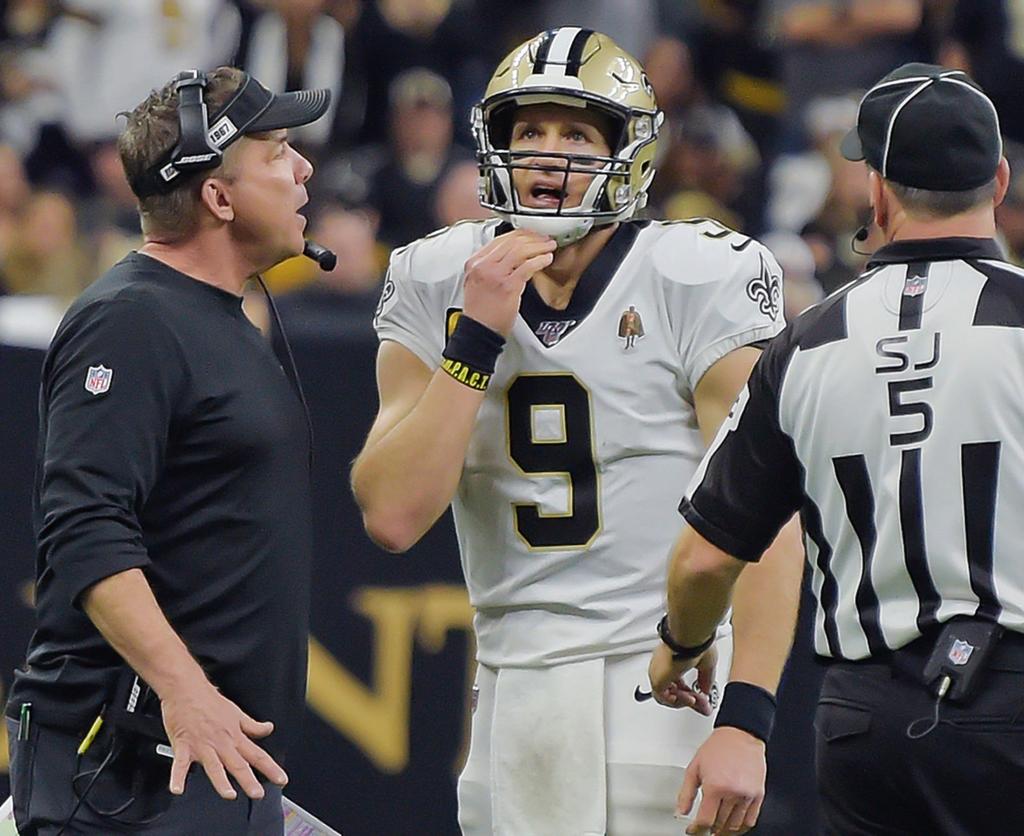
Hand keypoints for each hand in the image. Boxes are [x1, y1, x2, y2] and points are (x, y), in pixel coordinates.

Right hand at [161, 680, 287, 800]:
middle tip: (258, 794)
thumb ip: (252, 726)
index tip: (281, 779)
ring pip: (214, 766)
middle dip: (249, 780)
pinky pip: (179, 764)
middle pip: (238, 764)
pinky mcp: (183, 746)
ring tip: (229, 794)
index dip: (270, 768)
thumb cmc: (209, 701)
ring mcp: (202, 745)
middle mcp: (221, 743)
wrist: (186, 689)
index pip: (257, 754)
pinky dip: (177, 777)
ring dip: (221, 781)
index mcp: (234, 736)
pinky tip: (178, 789)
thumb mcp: (237, 712)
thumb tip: (268, 729)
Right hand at [462, 230, 555, 335]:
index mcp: (474, 263)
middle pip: (511, 241)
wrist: (479, 330)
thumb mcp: (477, 282)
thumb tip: (511, 255)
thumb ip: (490, 266)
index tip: (531, 235)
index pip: (500, 239)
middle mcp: (483, 266)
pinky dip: (540, 260)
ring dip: (538, 246)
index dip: (520, 234)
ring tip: (548, 247)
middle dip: (532, 238)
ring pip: (520, 250)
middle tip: (544, 239)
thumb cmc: (480, 311)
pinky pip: (528, 266)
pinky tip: (546, 260)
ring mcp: (495, 275)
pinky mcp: (508, 286)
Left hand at [647, 643, 716, 714]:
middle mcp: (662, 664)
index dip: (689, 692)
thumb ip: (705, 679)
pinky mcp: (656, 680)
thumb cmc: (696, 642)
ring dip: (683, 701)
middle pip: (671, 689)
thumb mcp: (706, 664)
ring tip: (696, 700)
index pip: (676, 680)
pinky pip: (663, 698)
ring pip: (666, 695)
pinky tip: (689, 698)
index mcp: (671, 657)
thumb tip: (706, 690)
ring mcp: (658, 672)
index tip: (701, 700)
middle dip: (688, 700)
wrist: (689, 638)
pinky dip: (677, 701)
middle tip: (702, 706)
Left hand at [677, 727, 765, 834]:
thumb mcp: (694, 767)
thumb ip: (686, 792)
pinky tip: (732, 824)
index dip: (697, 830)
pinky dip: (740, 826)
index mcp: (715, 786)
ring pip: (735, 825)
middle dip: (710, 828)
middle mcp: (733, 792)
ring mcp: (747, 795)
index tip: (693, 830)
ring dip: (724, 829)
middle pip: (720, 824)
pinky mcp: (758, 795)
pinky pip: (750, 820)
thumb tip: (681, 812)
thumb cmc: (718, 747)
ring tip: (717, 826)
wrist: (740, 734)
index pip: (706, 820)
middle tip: (705, 827)